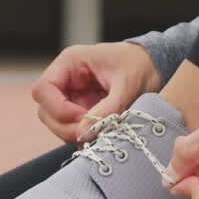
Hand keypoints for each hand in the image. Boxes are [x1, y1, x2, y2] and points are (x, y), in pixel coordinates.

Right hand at [30, 43, 160, 143]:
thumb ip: (107, 108)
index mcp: (70, 63)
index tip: (82, 119)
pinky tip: (102, 136)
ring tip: (101, 135)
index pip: (43, 89)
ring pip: (57, 123)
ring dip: (75, 134)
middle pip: (46, 111)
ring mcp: (72, 96)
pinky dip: (84, 136)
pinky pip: (72, 128)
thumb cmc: (141, 65)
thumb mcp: (127, 85)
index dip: (58, 109)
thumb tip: (85, 131)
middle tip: (92, 134)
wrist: (155, 65)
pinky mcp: (81, 109)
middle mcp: (65, 79)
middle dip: (66, 126)